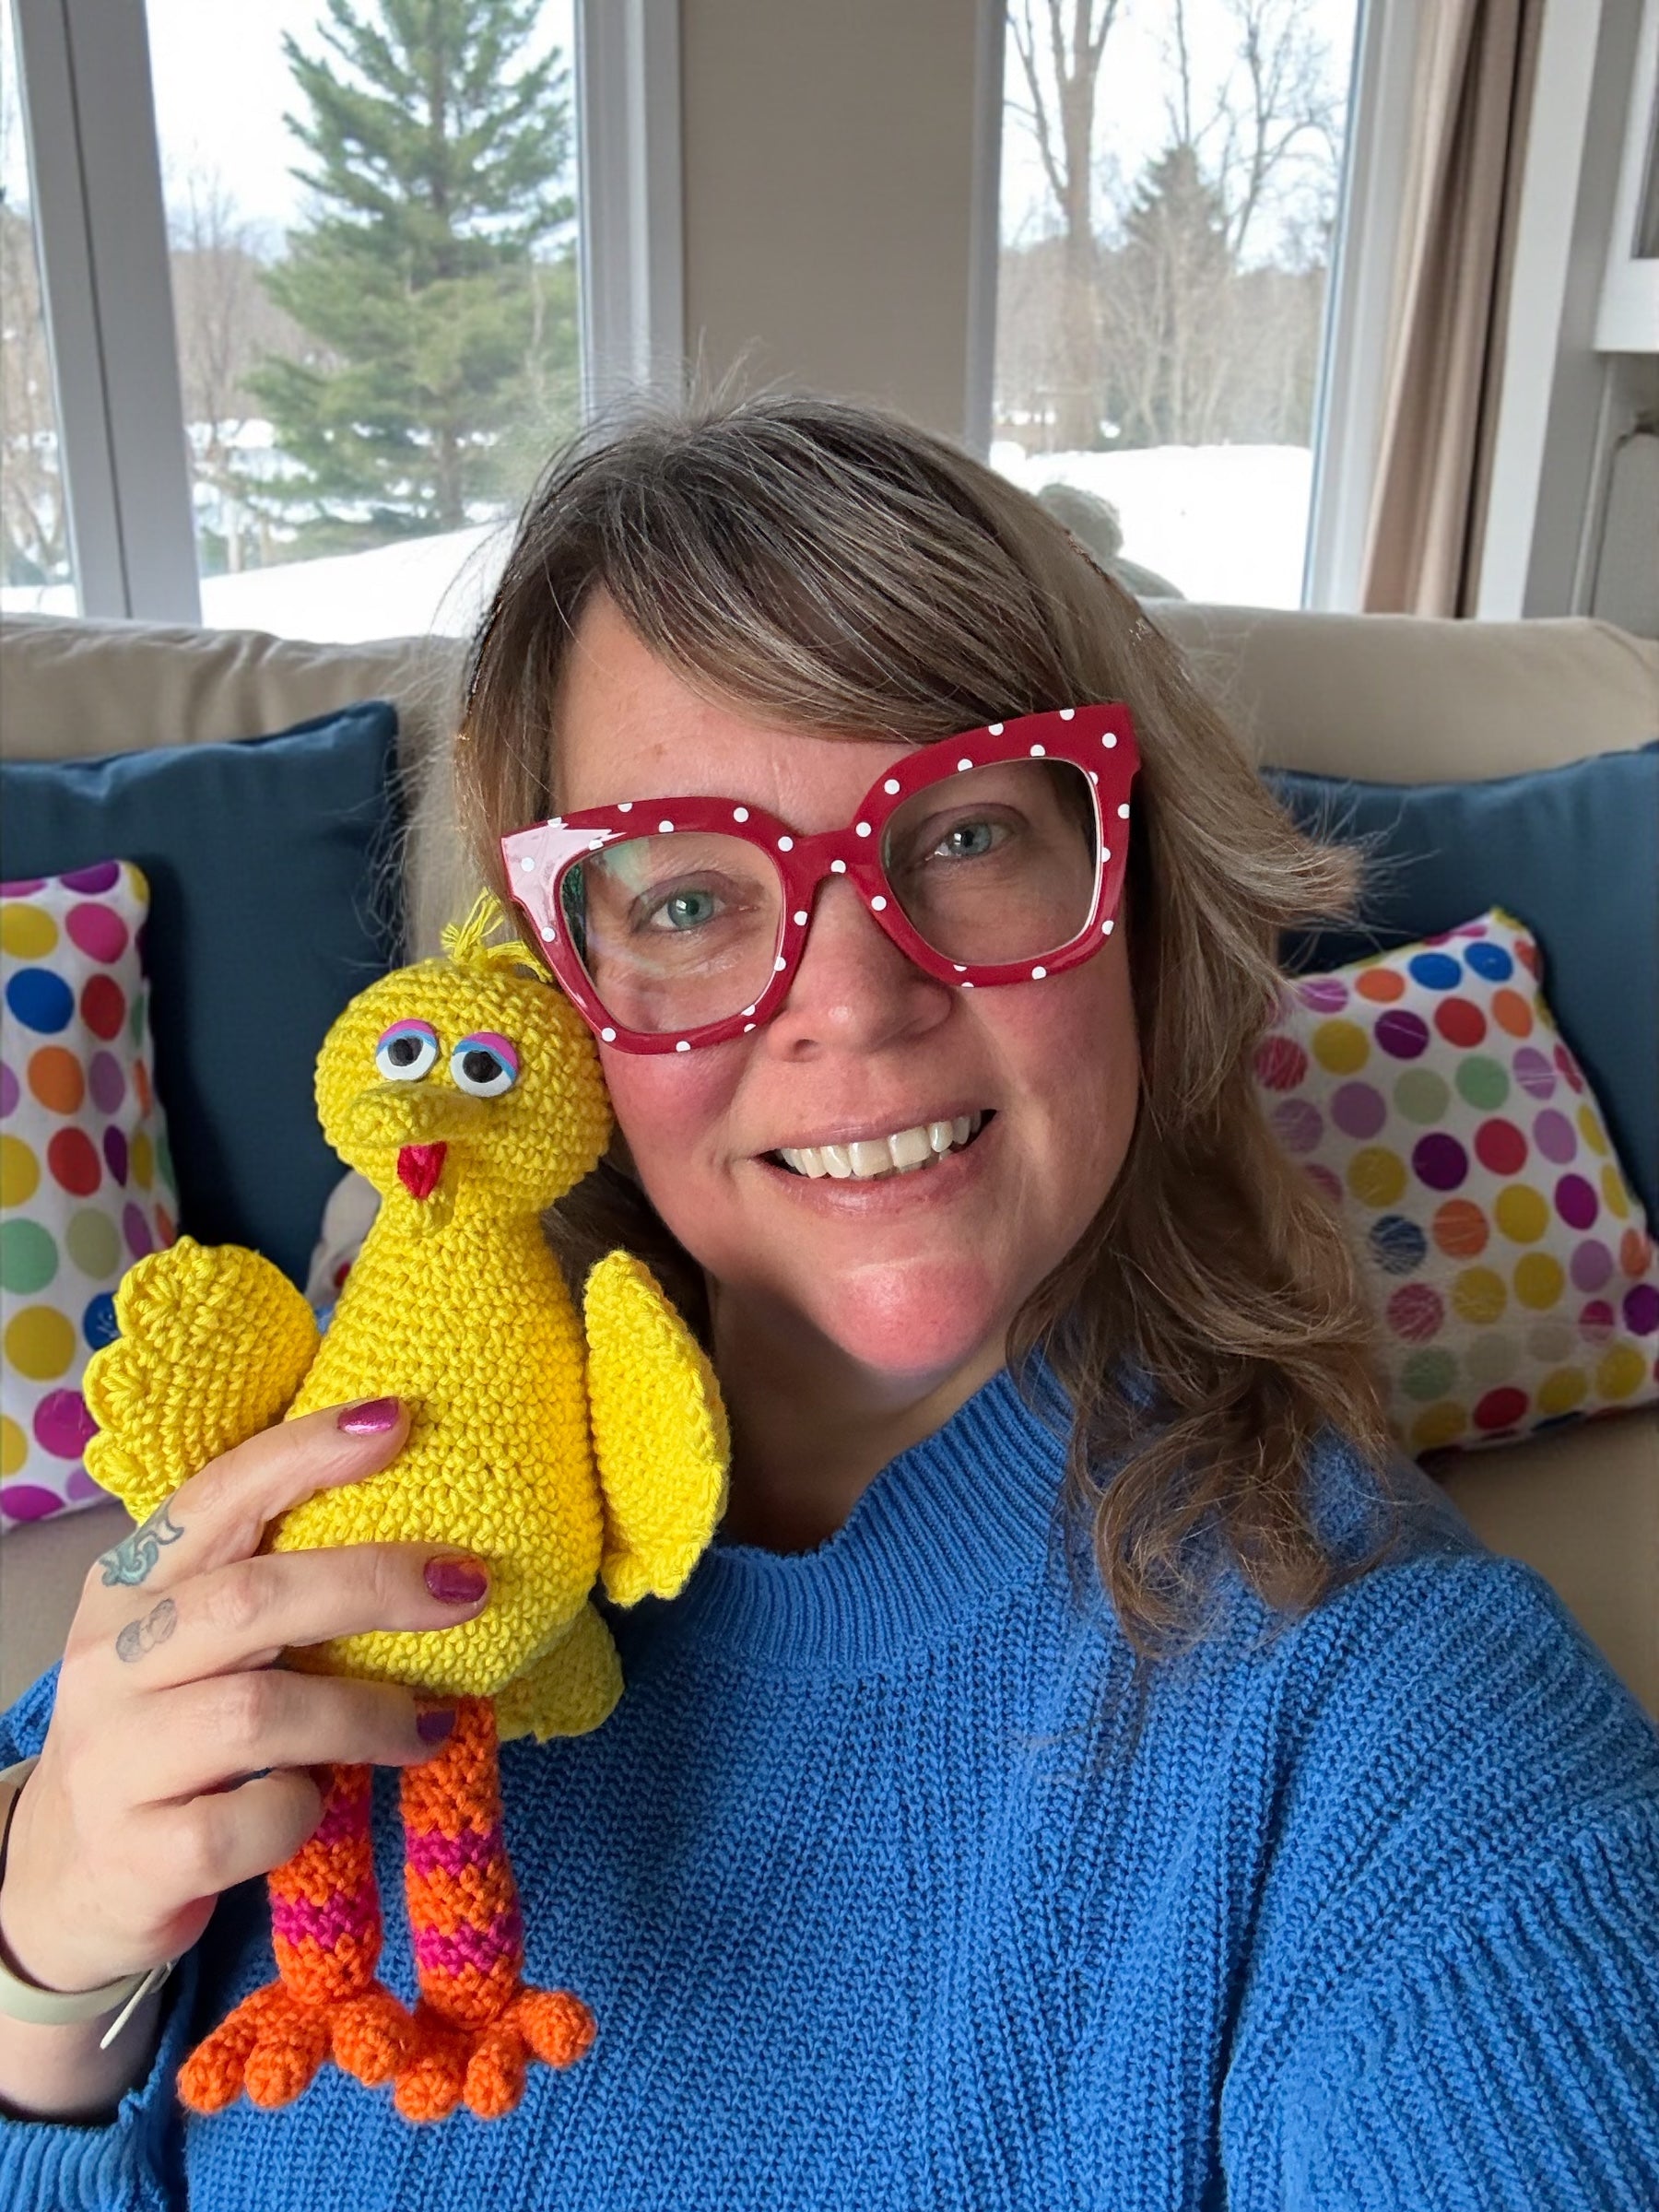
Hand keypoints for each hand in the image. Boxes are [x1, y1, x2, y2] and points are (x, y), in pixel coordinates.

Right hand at [0, 1400, 490, 1998]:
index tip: (397, 1420)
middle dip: (374, 1583)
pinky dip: (304, 1809)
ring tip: (427, 1726)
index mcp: (130, 1586)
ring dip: (367, 1715)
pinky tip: (319, 1805)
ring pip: (260, 1714)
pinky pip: (251, 1820)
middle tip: (468, 1586)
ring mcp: (114, 1760)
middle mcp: (110, 1662)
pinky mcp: (136, 1857)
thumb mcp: (190, 1648)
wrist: (70, 1884)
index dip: (306, 1453)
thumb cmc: (169, 1739)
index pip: (217, 1496)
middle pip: (252, 1599)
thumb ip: (268, 1589)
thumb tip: (423, 1534)